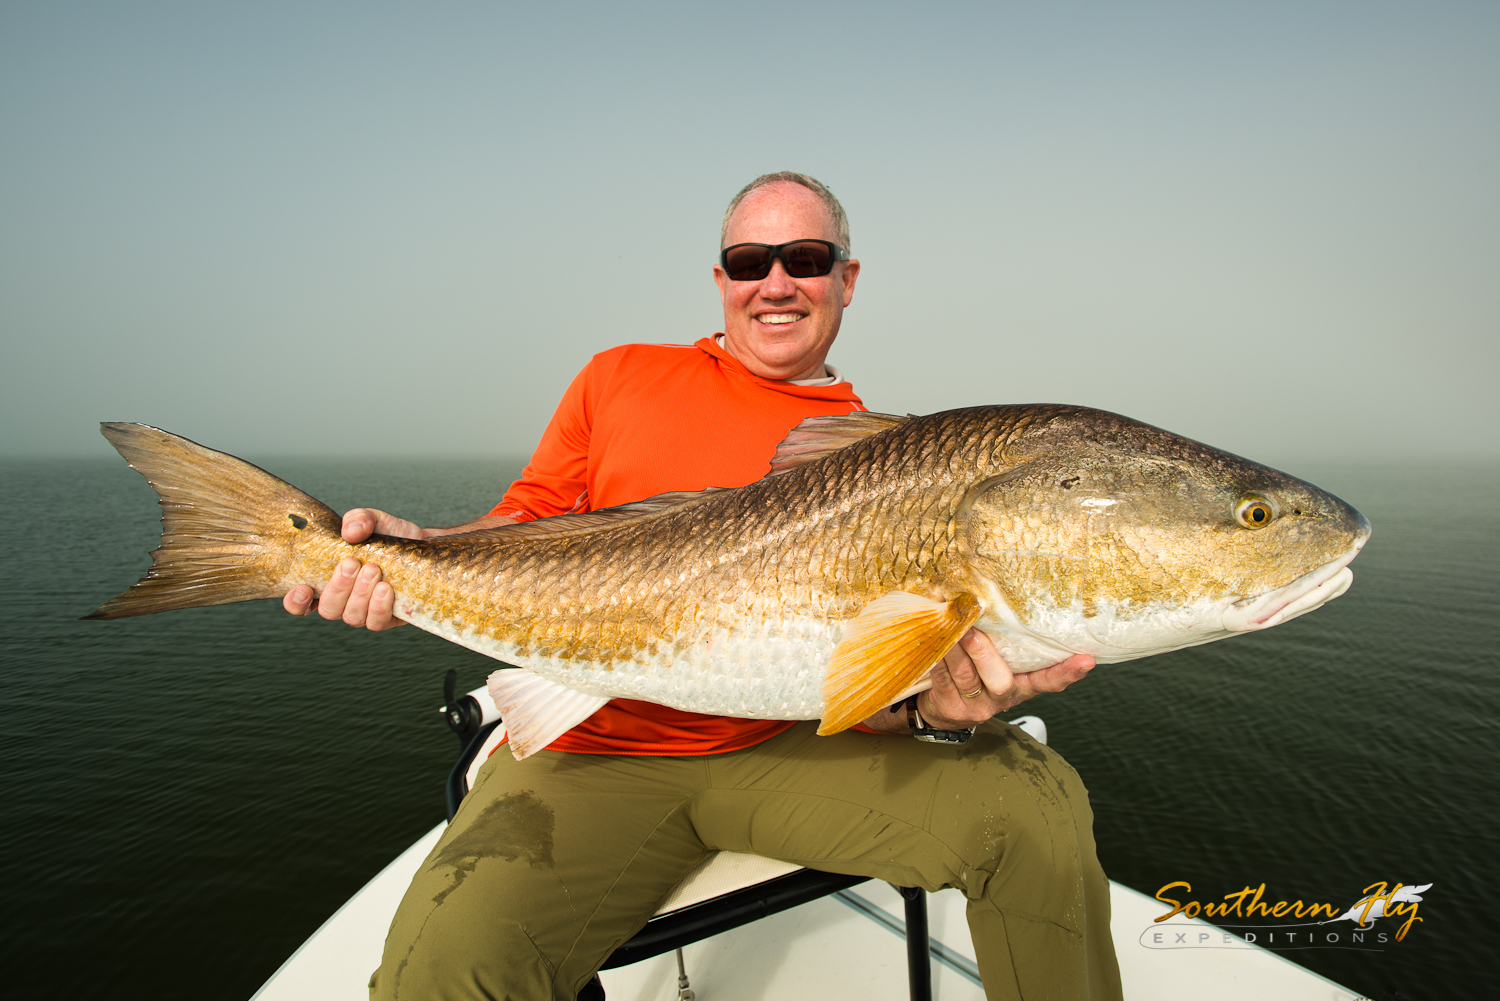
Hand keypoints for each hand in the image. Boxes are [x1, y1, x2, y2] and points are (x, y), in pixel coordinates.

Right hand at [282, 508, 422, 629]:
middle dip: (338, 587)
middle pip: (328, 609)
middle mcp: (343, 600)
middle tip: (352, 564)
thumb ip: (358, 519)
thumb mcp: (374, 520)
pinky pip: (376, 622)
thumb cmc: (390, 537)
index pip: (300, 601)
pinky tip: (386, 588)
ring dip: (360, 594)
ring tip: (373, 570)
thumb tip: (349, 532)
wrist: (425, 549)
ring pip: (351, 616)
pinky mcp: (387, 618)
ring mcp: (364, 612)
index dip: (296, 601)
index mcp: (328, 580)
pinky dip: (379, 606)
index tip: (303, 588)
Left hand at [915, 629, 1094, 730]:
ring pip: (965, 676)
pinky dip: (937, 656)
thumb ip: (1008, 643)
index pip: (1049, 681)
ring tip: (949, 627)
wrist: (945, 711)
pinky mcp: (950, 705)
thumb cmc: (978, 675)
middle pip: (1001, 681)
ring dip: (955, 650)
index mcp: (1022, 685)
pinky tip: (934, 639)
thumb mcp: (1001, 663)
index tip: (1086, 660)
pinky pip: (942, 677)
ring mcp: (976, 704)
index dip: (1066, 672)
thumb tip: (1006, 594)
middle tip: (973, 633)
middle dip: (985, 655)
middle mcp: (1002, 697)